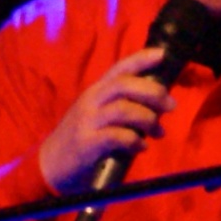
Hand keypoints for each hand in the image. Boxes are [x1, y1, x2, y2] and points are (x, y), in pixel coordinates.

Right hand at [35, 49, 187, 194]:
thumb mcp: (98, 116)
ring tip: (158, 131)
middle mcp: (91, 101)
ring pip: (123, 109)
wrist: (49, 165)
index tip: (162, 54)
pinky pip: (117, 136)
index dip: (141, 59)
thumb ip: (123, 107)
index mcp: (96, 92)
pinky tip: (142, 147)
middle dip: (152, 92)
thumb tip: (158, 108)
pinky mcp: (86, 142)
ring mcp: (87, 121)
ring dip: (147, 118)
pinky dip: (135, 141)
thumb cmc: (81, 139)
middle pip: (124, 85)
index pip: (119, 69)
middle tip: (171, 106)